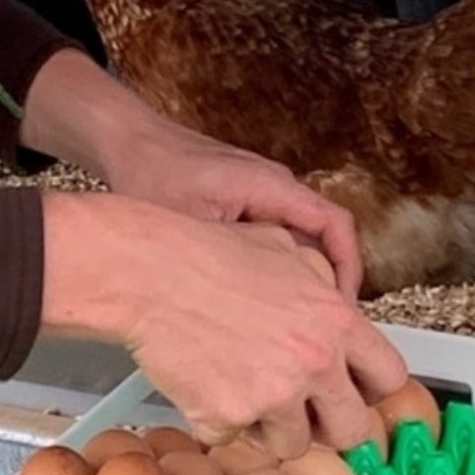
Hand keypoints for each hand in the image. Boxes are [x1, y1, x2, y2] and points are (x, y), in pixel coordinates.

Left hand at [18, 49, 363, 296]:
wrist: (126, 141)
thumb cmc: (149, 171)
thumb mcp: (186, 224)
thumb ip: (224, 261)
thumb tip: (248, 313)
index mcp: (271, 186)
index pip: (334, 226)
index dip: (349, 271)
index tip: (345, 311)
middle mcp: (276, 188)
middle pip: (325, 240)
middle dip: (328, 288)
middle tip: (322, 333)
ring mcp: (262, 196)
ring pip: (301, 245)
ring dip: (302, 284)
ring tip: (292, 329)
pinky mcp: (245, 207)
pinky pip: (277, 243)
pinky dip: (277, 274)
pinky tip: (259, 309)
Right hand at [38, 191, 407, 459]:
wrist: (145, 273)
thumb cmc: (206, 253)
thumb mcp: (283, 247)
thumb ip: (322, 280)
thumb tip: (337, 301)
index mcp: (336, 321)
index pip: (390, 377)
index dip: (371, 389)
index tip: (355, 392)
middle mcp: (314, 363)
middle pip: (352, 430)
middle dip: (328, 423)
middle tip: (302, 408)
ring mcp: (273, 396)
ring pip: (293, 443)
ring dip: (269, 424)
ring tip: (240, 384)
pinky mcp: (228, 418)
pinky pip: (234, 438)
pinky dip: (218, 419)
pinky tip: (204, 381)